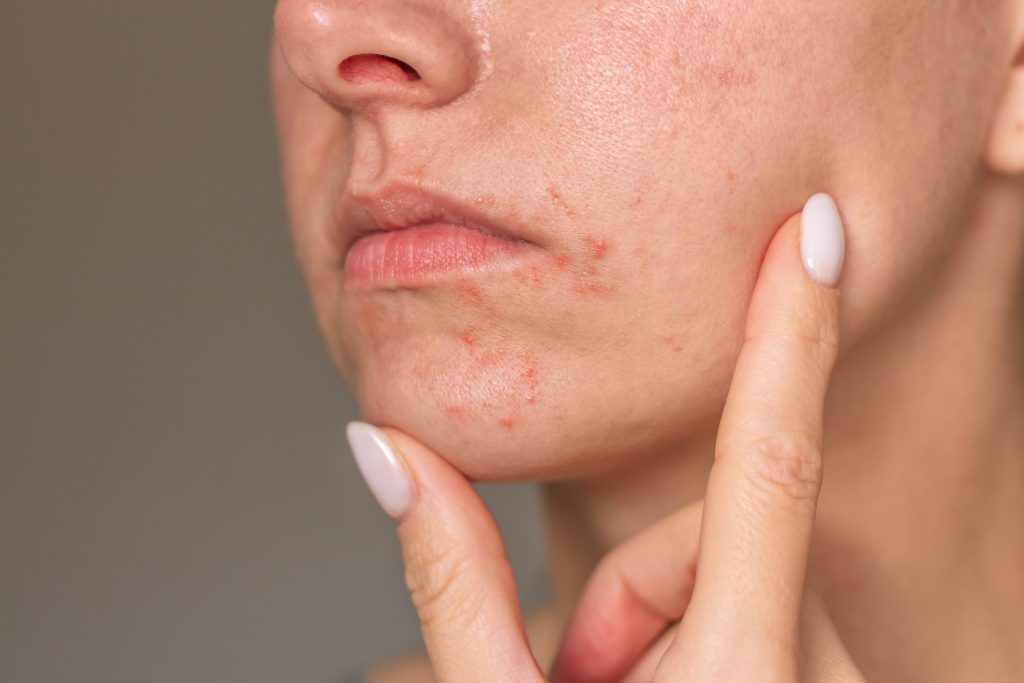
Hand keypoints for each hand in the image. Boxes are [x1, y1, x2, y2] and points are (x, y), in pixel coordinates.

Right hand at [345, 193, 862, 681]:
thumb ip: (449, 579)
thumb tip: (382, 450)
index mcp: (740, 678)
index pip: (767, 462)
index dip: (788, 334)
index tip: (816, 232)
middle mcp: (818, 676)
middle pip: (716, 543)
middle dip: (630, 588)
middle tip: (577, 672)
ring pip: (746, 579)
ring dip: (664, 622)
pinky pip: (776, 615)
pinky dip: (714, 640)